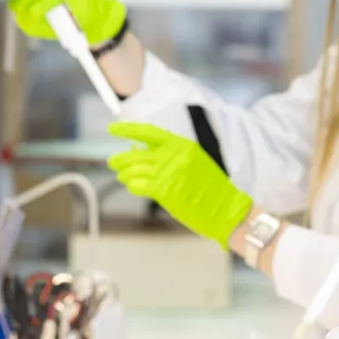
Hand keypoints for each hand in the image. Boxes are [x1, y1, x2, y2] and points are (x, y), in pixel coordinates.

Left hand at [107, 122, 252, 246]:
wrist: (226, 209)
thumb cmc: (211, 188)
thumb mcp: (193, 162)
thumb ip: (170, 155)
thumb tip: (140, 150)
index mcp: (182, 144)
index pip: (148, 132)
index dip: (127, 130)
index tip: (113, 129)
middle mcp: (173, 155)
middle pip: (136, 154)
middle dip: (120, 159)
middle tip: (113, 162)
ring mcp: (168, 173)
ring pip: (134, 170)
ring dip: (125, 174)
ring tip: (123, 177)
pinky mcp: (164, 191)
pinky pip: (138, 186)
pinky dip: (133, 186)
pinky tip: (133, 187)